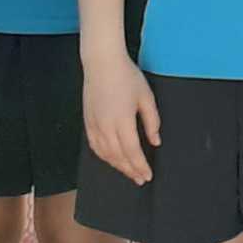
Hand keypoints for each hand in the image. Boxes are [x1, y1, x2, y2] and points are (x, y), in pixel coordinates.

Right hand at [82, 50, 162, 185]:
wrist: (102, 63)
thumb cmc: (127, 76)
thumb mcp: (146, 97)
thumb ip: (152, 121)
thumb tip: (155, 141)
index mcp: (122, 121)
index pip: (132, 152)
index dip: (140, 166)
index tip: (147, 175)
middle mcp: (106, 127)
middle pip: (118, 157)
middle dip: (130, 170)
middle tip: (141, 179)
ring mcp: (94, 125)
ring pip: (105, 154)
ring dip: (118, 166)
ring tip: (129, 172)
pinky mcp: (87, 122)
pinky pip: (95, 146)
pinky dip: (104, 157)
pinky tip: (111, 160)